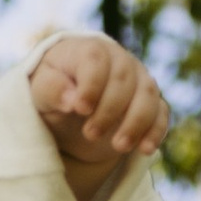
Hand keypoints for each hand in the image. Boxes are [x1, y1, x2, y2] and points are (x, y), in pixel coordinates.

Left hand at [32, 33, 169, 186]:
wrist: (70, 106)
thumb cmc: (53, 92)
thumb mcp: (40, 91)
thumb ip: (51, 89)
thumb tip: (71, 100)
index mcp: (89, 50)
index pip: (96, 60)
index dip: (91, 85)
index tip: (80, 109)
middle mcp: (119, 60)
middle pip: (124, 79)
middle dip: (109, 110)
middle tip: (90, 134)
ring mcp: (138, 80)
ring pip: (148, 95)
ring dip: (136, 122)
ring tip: (118, 147)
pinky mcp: (149, 103)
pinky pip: (160, 113)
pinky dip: (156, 131)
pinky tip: (145, 149)